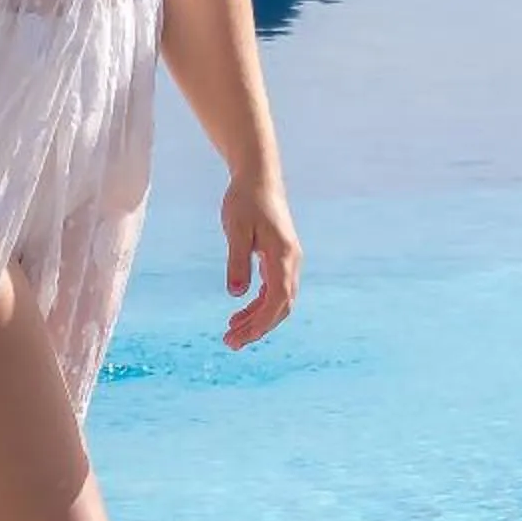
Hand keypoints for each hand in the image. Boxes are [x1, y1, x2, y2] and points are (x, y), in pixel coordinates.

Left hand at [221, 175, 300, 349]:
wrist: (258, 177)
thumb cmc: (245, 200)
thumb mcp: (235, 229)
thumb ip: (237, 261)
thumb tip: (236, 295)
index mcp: (283, 256)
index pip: (277, 300)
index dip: (260, 323)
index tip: (238, 337)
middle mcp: (291, 262)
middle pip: (281, 306)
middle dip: (258, 328)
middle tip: (230, 343)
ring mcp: (288, 261)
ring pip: (278, 301)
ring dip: (258, 319)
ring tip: (232, 334)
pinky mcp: (280, 259)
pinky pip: (274, 290)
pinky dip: (259, 305)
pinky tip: (240, 313)